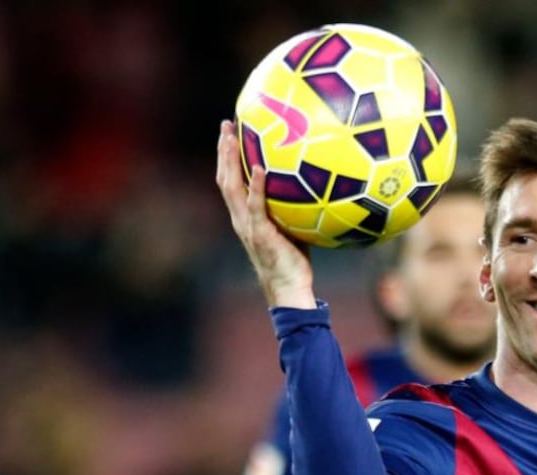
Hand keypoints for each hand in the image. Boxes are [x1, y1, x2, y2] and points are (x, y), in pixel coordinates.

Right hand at [216, 120, 316, 308]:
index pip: (230, 181)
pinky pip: (256, 206)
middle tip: (226, 124)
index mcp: (244, 216)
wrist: (289, 287)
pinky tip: (261, 168)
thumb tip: (312, 181)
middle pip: (224, 178)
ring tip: (231, 137)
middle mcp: (240, 218)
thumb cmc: (293, 259)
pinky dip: (257, 187)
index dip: (227, 157)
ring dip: (231, 161)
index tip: (230, 132)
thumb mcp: (290, 225)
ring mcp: (247, 226)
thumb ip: (292, 205)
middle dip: (224, 150)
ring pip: (232, 188)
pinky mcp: (260, 233)